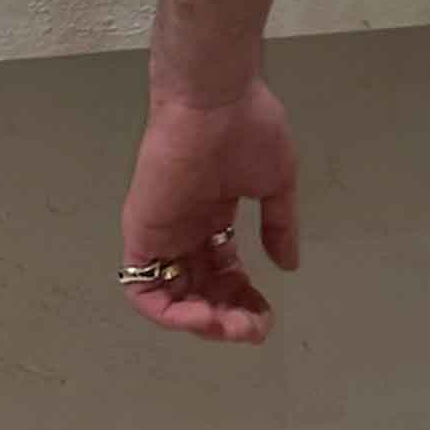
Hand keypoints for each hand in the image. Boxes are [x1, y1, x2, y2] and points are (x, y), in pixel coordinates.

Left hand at [119, 80, 299, 343]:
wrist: (216, 100)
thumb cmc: (248, 128)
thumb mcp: (275, 182)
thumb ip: (278, 225)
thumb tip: (288, 265)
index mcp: (214, 216)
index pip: (224, 273)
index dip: (245, 300)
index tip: (268, 314)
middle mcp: (185, 231)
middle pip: (201, 292)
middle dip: (228, 318)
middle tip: (254, 329)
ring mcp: (162, 235)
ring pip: (173, 299)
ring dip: (203, 323)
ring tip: (233, 326)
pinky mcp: (141, 236)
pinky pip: (144, 291)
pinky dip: (170, 314)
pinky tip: (204, 316)